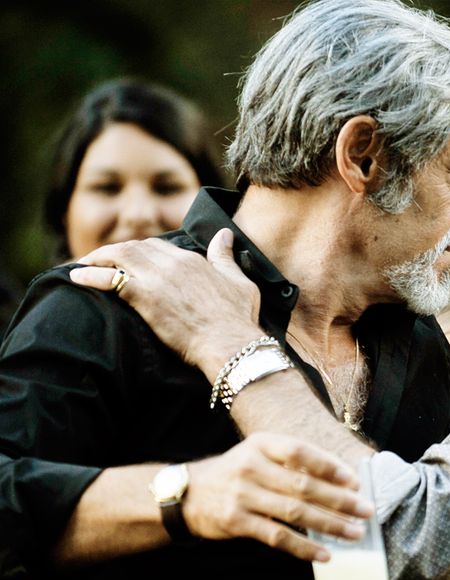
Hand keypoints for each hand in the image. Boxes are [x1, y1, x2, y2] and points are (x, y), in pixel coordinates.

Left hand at [69, 229, 263, 378]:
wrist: (229, 342)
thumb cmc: (238, 318)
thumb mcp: (239, 281)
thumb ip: (225, 257)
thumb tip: (224, 234)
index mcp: (193, 260)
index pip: (159, 246)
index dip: (142, 251)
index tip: (131, 258)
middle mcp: (172, 263)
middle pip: (136, 247)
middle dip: (116, 252)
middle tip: (101, 260)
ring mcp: (157, 279)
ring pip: (120, 256)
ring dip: (98, 258)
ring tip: (83, 265)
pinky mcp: (144, 297)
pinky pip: (110, 280)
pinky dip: (91, 276)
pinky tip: (77, 278)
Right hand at [183, 432, 373, 561]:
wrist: (189, 493)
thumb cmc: (238, 471)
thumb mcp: (260, 454)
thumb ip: (294, 461)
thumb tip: (344, 479)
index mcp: (261, 444)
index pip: (300, 452)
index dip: (328, 466)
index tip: (354, 480)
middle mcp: (250, 467)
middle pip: (302, 485)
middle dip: (339, 500)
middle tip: (366, 510)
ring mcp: (242, 496)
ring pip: (294, 512)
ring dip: (329, 525)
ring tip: (354, 533)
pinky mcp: (236, 522)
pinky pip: (277, 537)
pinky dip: (304, 547)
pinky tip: (324, 554)